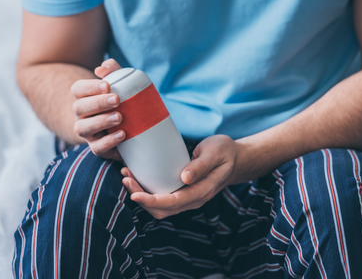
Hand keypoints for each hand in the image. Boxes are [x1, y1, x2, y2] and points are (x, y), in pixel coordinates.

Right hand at [70, 59, 125, 160]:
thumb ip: (114, 71)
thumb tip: (103, 67)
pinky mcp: (97, 148)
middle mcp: (82, 115)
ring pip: (83, 129)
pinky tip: (122, 134)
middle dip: (98, 103)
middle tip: (117, 99)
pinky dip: (109, 142)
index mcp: (85, 98)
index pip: (78, 89)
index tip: (108, 85)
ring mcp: (88, 133)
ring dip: (100, 122)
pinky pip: (97, 148)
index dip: (90, 87)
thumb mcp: (120, 84)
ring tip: (119, 117)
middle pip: (79, 108)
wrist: (130, 129)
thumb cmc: (122, 102)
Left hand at [121, 135, 242, 218]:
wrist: (235, 159)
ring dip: (142, 196)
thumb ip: (201, 165)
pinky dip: (147, 192)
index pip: (173, 203)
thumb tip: (184, 178)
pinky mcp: (182, 193)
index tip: (134, 193)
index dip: (152, 201)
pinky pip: (162, 199)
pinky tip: (138, 177)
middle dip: (141, 198)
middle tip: (126, 179)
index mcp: (202, 191)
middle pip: (162, 209)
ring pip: (160, 207)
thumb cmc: (225, 152)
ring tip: (127, 177)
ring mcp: (188, 199)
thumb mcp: (215, 152)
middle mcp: (193, 200)